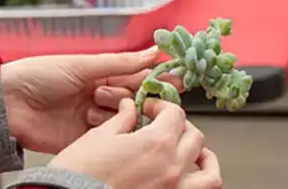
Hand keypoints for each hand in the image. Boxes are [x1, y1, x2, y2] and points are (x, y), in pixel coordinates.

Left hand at [0, 47, 161, 152]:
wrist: (6, 104)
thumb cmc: (37, 75)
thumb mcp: (82, 65)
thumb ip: (120, 62)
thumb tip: (153, 52)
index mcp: (100, 75)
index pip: (137, 76)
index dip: (157, 78)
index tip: (177, 78)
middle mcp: (100, 97)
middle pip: (135, 99)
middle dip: (136, 97)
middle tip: (129, 94)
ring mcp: (93, 119)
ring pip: (124, 119)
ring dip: (117, 112)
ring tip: (95, 103)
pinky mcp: (84, 140)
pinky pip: (108, 138)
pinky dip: (108, 132)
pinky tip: (97, 122)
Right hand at [50, 98, 219, 188]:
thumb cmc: (78, 175)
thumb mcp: (98, 138)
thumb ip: (122, 120)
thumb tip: (129, 108)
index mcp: (156, 144)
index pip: (175, 114)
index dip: (161, 107)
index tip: (149, 110)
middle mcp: (172, 167)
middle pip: (195, 137)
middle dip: (180, 128)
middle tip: (164, 128)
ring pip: (209, 172)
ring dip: (205, 159)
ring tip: (196, 155)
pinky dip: (202, 183)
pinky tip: (191, 178)